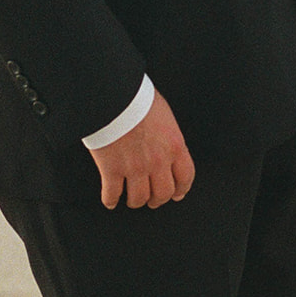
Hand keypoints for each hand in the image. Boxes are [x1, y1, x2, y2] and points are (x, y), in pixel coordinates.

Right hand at [87, 90, 194, 210]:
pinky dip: (111, 200)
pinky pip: (112, 193)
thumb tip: (164, 138)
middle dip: (157, 199)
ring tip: (131, 199)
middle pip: (163, 193)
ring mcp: (135, 167)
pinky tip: (110, 200)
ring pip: (139, 198)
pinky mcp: (111, 170)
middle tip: (153, 200)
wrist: (114, 95)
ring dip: (135, 201)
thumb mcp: (164, 114)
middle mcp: (158, 161)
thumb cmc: (137, 97)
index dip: (181, 189)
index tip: (177, 194)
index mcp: (175, 145)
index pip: (185, 176)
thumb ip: (167, 132)